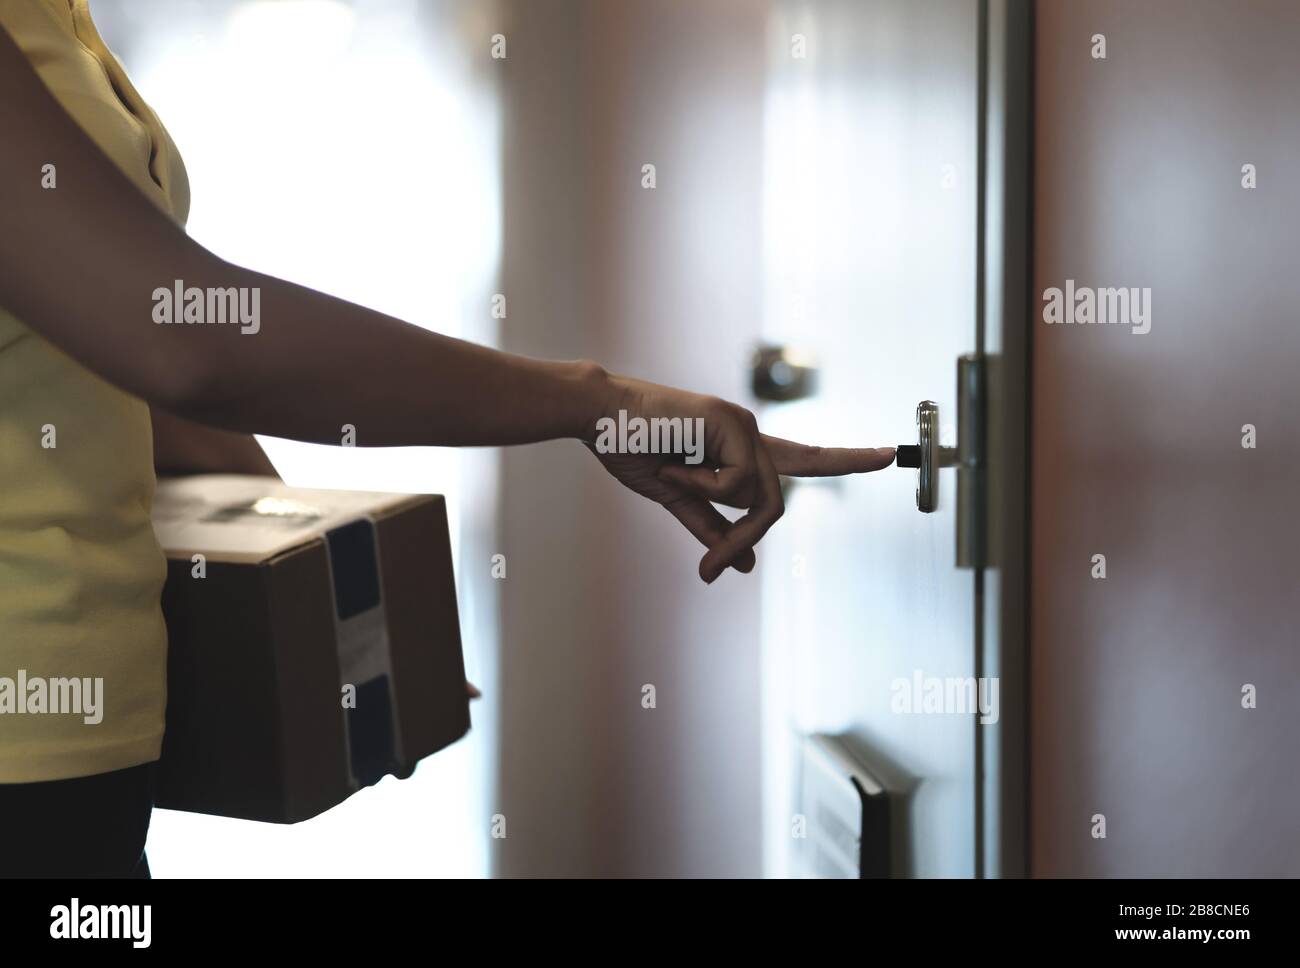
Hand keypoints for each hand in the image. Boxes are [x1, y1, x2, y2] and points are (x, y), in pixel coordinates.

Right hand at [586, 374, 895, 582]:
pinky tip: (675, 463)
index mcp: (739, 448)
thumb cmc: (632, 449)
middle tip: (707, 572)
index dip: (847, 459)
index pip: (804, 457)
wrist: (599, 418)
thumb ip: (712, 527)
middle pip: (775, 500)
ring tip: (670, 475)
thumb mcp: (677, 497)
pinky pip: (738, 482)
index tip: (890, 455)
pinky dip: (701, 484)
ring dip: (711, 506)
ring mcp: (744, 425)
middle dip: (744, 535)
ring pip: (757, 496)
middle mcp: (750, 433)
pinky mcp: (733, 423)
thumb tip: (743, 564)